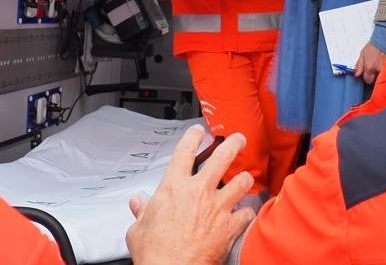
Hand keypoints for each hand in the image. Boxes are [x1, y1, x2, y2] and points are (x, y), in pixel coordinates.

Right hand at [126, 126, 255, 264]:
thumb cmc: (155, 252)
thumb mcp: (138, 229)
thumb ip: (141, 212)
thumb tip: (138, 204)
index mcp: (173, 187)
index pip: (184, 152)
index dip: (193, 137)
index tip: (199, 132)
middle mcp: (198, 192)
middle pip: (222, 158)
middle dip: (233, 144)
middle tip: (239, 139)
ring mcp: (217, 207)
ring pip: (241, 182)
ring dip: (245, 178)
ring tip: (246, 176)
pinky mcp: (229, 226)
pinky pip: (246, 213)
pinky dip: (247, 213)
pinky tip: (245, 213)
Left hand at [353, 42, 385, 84]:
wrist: (385, 39)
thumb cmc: (374, 45)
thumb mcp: (363, 54)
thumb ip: (359, 65)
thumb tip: (356, 74)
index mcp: (370, 67)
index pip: (368, 80)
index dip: (367, 77)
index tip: (368, 74)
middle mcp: (378, 70)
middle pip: (376, 80)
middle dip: (375, 76)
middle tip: (374, 68)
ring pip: (382, 76)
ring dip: (380, 73)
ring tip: (380, 65)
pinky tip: (385, 64)